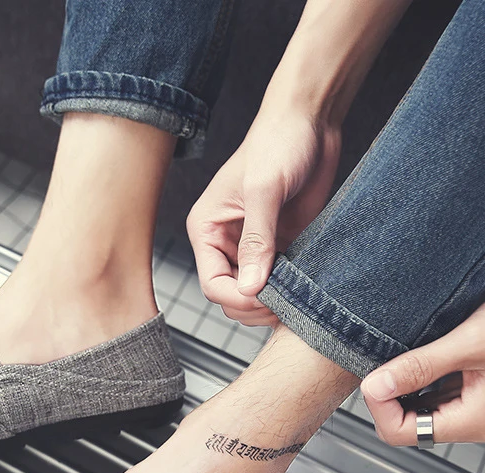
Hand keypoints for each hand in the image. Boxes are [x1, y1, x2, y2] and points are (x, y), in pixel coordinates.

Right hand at [187, 105, 340, 325]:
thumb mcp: (263, 191)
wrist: (310, 122)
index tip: (264, 298)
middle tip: (283, 302)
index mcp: (207, 230)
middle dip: (253, 306)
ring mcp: (253, 247)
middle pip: (230, 295)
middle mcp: (225, 243)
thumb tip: (249, 288)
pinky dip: (289, 290)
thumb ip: (256, 242)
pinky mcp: (279, 246)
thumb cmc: (278, 144)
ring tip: (295, 294)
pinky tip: (304, 285)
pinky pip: (278, 281)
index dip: (236, 298)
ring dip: (272, 301)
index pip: (212, 284)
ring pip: (254, 294)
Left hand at [361, 304, 484, 444]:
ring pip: (420, 405)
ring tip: (407, 353)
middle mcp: (471, 421)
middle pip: (404, 420)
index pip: (398, 432)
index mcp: (470, 421)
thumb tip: (377, 385)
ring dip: (406, 382)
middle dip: (388, 392)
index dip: (378, 404)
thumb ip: (423, 366)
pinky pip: (438, 390)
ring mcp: (474, 408)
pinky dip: (425, 374)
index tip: (375, 376)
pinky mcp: (477, 391)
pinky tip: (428, 350)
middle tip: (387, 361)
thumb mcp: (472, 343)